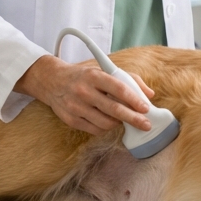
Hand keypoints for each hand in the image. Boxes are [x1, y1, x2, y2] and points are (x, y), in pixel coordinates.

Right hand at [15, 55, 153, 135]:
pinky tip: (110, 122)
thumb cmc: (83, 76)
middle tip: (146, 125)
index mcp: (93, 76)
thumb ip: (128, 80)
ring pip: (105, 123)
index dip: (133, 99)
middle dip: (133, 119)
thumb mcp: (102, 71)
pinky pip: (95, 130)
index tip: (145, 108)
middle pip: (113, 109)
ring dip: (120, 124)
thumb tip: (149, 94)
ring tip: (125, 121)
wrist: (52, 81)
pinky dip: (106, 128)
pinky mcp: (71, 120)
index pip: (118, 88)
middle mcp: (84, 91)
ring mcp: (76, 107)